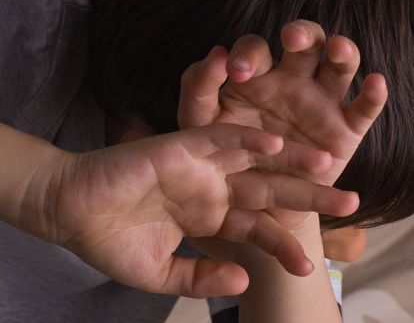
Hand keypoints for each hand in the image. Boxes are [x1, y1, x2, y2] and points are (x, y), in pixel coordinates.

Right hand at [17, 123, 356, 297]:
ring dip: (288, 161)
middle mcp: (208, 189)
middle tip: (348, 203)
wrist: (69, 212)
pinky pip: (218, 138)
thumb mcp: (161, 273)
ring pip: (252, 159)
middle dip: (306, 198)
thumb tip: (244, 278)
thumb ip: (202, 276)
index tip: (308, 267)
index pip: (254, 231)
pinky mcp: (178, 147)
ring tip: (327, 166)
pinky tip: (275, 145)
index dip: (281, 246)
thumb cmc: (109, 241)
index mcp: (206, 218)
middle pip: (266, 192)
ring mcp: (196, 167)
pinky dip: (245, 139)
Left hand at [179, 19, 387, 230]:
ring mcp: (320, 103)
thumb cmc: (220, 155)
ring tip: (337, 49)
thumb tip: (216, 52)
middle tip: (290, 40)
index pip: (256, 49)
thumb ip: (198, 89)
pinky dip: (373, 95)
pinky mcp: (344, 131)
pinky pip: (363, 109)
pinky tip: (374, 83)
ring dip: (342, 54)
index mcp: (255, 77)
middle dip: (301, 36)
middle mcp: (291, 82)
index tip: (237, 71)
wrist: (249, 203)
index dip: (248, 54)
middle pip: (305, 45)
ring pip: (338, 68)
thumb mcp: (200, 123)